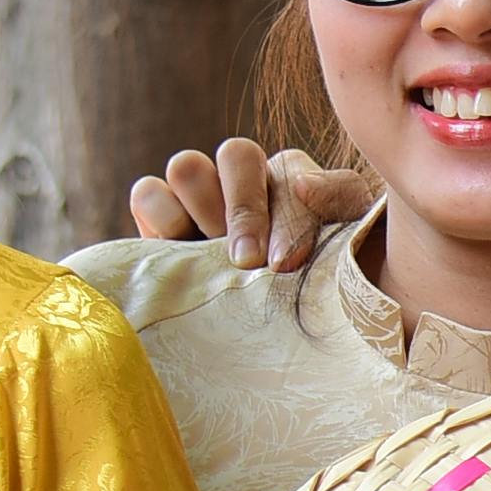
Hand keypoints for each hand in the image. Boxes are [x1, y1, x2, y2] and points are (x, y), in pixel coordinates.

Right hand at [128, 138, 376, 270]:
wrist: (277, 337)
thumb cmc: (314, 287)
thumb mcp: (343, 244)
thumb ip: (338, 199)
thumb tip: (304, 182)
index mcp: (290, 181)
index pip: (288, 168)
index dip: (287, 213)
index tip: (286, 263)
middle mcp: (243, 179)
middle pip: (235, 153)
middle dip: (244, 210)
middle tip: (248, 261)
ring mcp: (198, 196)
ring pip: (187, 166)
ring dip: (201, 213)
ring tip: (214, 259)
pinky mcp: (158, 218)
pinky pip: (147, 192)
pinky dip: (160, 221)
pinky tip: (182, 258)